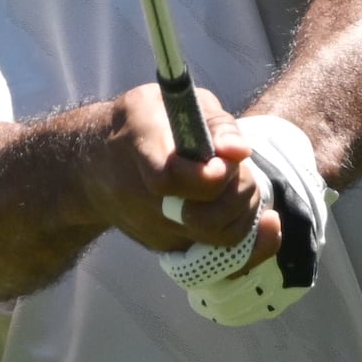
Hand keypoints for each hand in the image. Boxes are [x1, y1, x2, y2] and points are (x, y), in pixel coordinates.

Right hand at [72, 82, 282, 265]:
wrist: (93, 166)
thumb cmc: (144, 125)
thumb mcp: (173, 102)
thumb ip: (214, 124)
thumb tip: (240, 152)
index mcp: (138, 147)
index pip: (167, 178)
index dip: (205, 177)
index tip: (226, 164)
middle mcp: (139, 197)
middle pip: (201, 217)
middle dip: (237, 191)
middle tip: (238, 169)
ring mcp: (153, 228)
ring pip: (216, 238)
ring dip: (246, 212)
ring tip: (243, 186)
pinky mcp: (166, 248)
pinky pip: (218, 258)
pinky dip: (249, 240)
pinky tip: (267, 222)